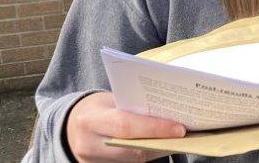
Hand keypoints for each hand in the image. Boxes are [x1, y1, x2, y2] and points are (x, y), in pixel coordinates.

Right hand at [67, 91, 184, 161]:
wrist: (73, 124)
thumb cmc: (97, 108)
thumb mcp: (109, 101)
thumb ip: (131, 108)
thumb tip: (167, 112)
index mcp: (90, 120)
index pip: (126, 126)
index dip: (154, 128)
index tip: (180, 128)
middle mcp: (89, 145)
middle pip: (132, 148)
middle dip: (161, 141)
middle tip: (185, 135)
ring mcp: (92, 162)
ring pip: (133, 160)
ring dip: (158, 150)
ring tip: (178, 140)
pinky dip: (148, 155)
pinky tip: (162, 146)